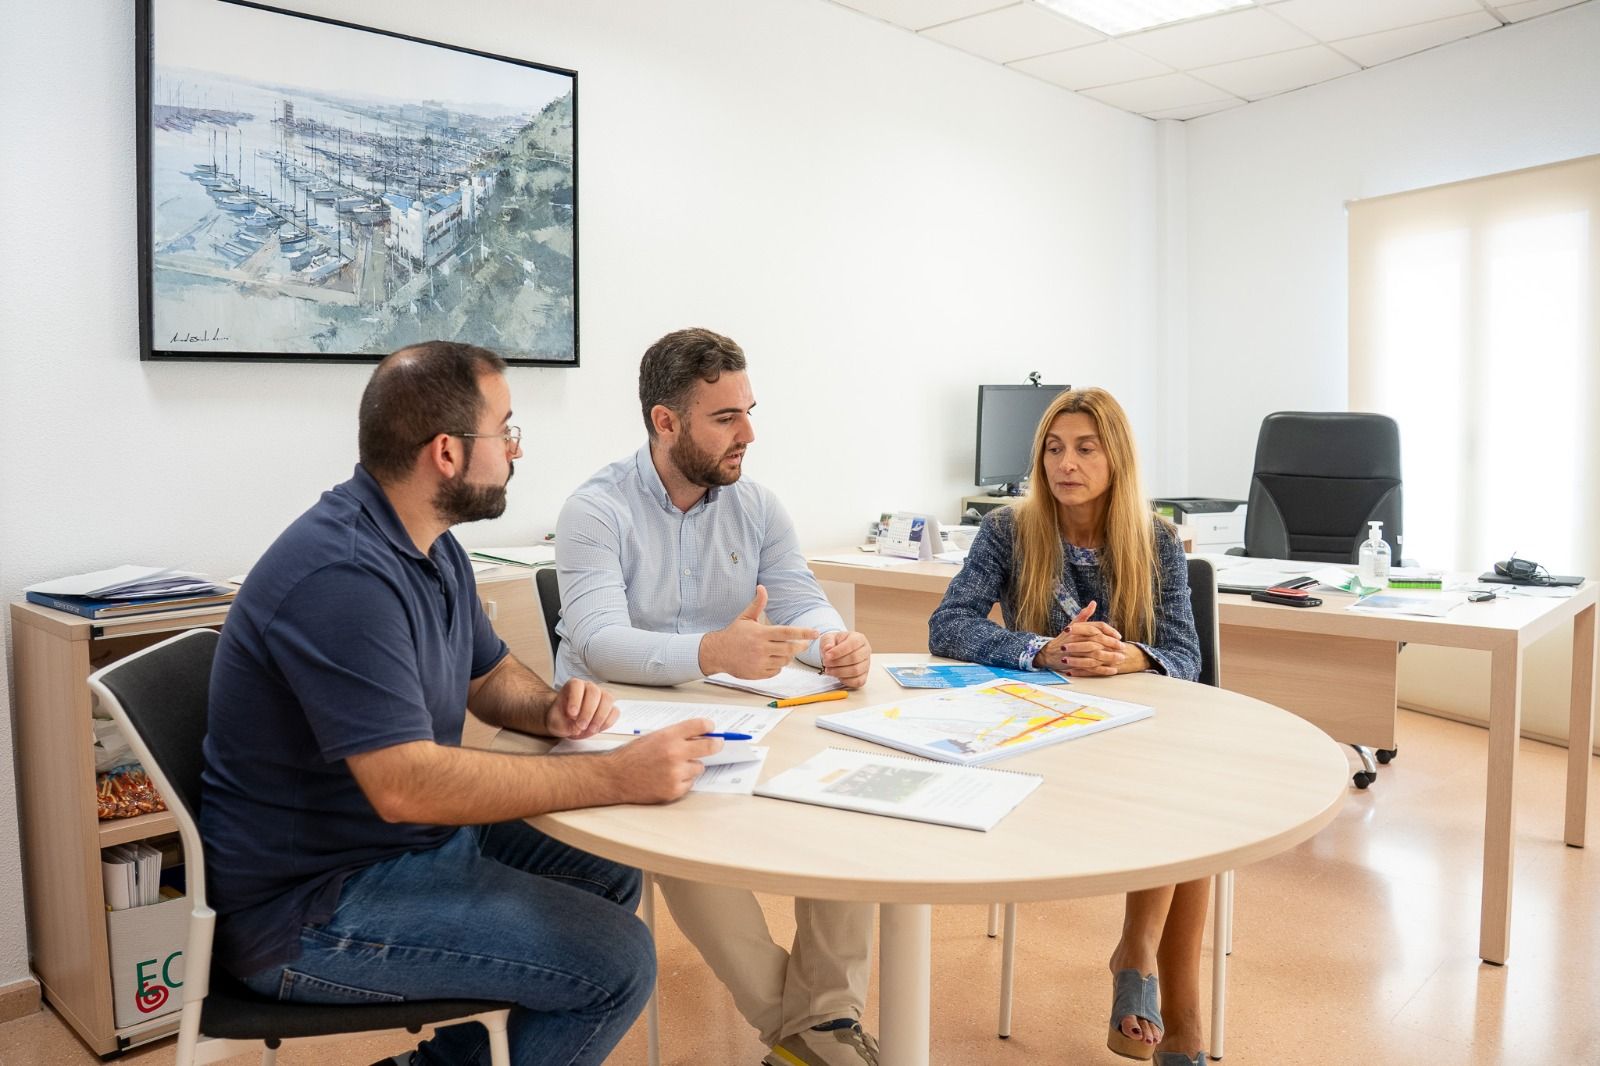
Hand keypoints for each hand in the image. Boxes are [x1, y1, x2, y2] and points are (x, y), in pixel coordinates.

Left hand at [543, 679, 617, 739]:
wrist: (566, 723)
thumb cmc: (560, 718)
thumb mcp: (555, 722)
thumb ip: (563, 724)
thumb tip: (577, 728)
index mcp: (573, 685)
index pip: (577, 685)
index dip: (575, 699)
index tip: (571, 714)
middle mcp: (589, 687)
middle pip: (594, 692)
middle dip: (588, 711)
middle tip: (581, 726)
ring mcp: (601, 696)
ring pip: (608, 699)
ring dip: (600, 716)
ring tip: (591, 730)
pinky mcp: (610, 708)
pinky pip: (615, 712)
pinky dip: (607, 722)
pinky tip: (598, 729)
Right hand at [605, 719, 721, 803]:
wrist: (615, 777)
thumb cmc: (631, 756)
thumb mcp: (653, 738)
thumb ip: (674, 736)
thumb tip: (697, 735)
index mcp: (668, 736)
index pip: (699, 726)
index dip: (708, 726)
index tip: (712, 728)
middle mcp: (674, 753)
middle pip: (709, 746)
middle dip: (715, 744)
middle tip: (717, 744)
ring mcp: (676, 773)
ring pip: (699, 767)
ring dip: (691, 766)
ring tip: (672, 767)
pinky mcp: (674, 790)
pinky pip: (690, 783)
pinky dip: (683, 781)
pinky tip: (667, 778)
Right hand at [699, 585, 819, 678]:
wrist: (717, 653)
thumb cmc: (733, 634)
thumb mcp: (745, 617)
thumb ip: (757, 604)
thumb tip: (762, 587)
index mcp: (761, 633)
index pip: (787, 633)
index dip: (803, 633)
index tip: (815, 633)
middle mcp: (761, 648)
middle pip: (789, 649)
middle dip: (800, 646)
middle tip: (804, 644)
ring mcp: (760, 662)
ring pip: (784, 661)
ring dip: (789, 657)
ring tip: (786, 651)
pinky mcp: (758, 674)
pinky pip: (776, 671)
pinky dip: (779, 666)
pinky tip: (774, 660)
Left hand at [820, 630, 871, 688]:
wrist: (838, 652)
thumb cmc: (835, 644)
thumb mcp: (828, 638)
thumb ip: (827, 642)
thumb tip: (828, 648)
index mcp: (859, 638)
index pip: (853, 644)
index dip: (839, 651)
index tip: (827, 656)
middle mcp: (866, 650)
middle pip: (854, 658)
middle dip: (837, 662)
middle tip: (826, 663)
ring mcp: (866, 664)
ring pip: (856, 671)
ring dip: (839, 672)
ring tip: (828, 670)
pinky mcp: (864, 676)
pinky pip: (857, 681)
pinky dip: (845, 680)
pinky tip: (837, 676)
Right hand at [1033, 601, 1128, 676]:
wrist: (1050, 653)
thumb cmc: (1064, 639)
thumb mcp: (1073, 625)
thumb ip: (1084, 615)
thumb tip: (1093, 603)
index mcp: (1078, 629)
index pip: (1097, 627)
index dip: (1110, 631)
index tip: (1119, 636)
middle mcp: (1077, 639)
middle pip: (1098, 641)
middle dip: (1112, 644)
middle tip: (1123, 648)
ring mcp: (1075, 652)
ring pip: (1096, 655)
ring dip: (1110, 657)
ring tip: (1121, 658)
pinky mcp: (1075, 664)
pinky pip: (1091, 668)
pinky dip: (1103, 670)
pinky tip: (1112, 670)